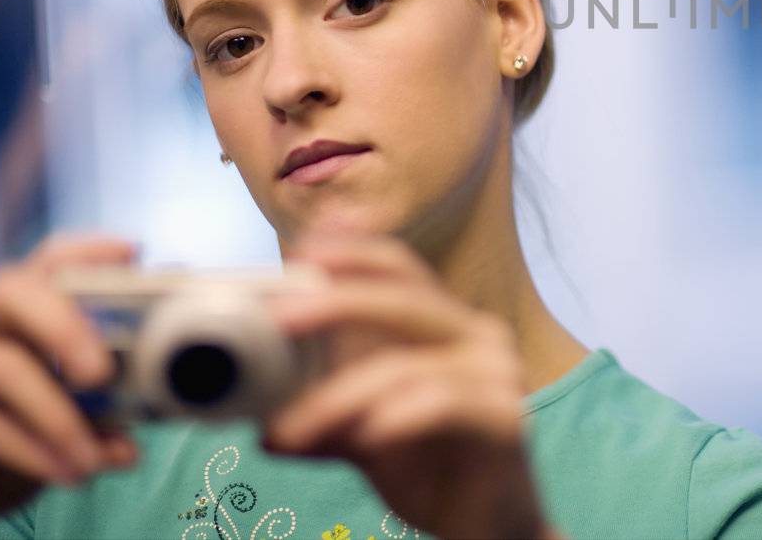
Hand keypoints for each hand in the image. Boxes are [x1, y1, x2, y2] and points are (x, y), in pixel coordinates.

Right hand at [0, 233, 141, 521]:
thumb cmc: (21, 417)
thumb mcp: (62, 404)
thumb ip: (98, 407)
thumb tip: (130, 446)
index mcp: (22, 303)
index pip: (50, 259)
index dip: (87, 252)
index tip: (129, 254)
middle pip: (17, 291)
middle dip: (66, 326)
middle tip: (101, 373)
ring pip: (5, 367)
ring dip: (58, 419)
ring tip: (92, 462)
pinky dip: (28, 450)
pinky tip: (63, 471)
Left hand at [261, 234, 557, 539]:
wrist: (487, 528)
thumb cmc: (431, 466)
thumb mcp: (361, 428)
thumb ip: (324, 401)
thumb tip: (256, 411)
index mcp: (446, 325)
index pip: (402, 267)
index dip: (354, 250)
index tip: (300, 251)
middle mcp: (477, 336)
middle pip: (405, 297)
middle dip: (337, 301)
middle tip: (280, 318)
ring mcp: (498, 374)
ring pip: (406, 364)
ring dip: (337, 396)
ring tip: (288, 433)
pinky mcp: (505, 418)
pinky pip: (445, 403)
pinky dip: (397, 415)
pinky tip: (365, 437)